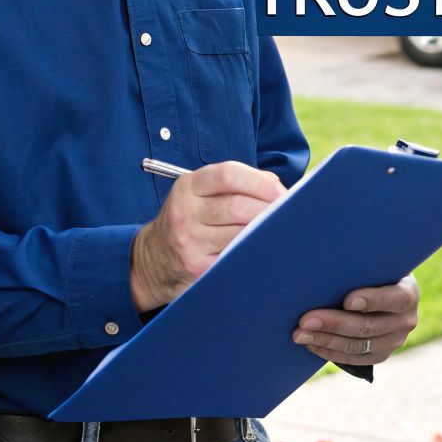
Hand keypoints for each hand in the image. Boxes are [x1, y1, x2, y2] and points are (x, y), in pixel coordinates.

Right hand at [131, 161, 283, 311]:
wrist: (152, 258)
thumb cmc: (191, 219)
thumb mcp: (201, 193)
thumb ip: (236, 184)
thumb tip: (276, 187)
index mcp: (188, 186)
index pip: (227, 174)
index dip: (259, 182)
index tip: (281, 191)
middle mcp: (184, 211)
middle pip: (236, 206)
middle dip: (268, 209)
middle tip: (289, 214)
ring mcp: (188, 240)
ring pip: (237, 233)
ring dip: (263, 231)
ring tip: (280, 230)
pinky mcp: (195, 266)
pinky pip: (232, 257)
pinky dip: (252, 252)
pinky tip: (263, 249)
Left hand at [292, 275, 419, 365]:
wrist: (385, 290)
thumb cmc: (373, 271)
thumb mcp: (376, 265)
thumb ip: (362, 268)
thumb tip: (327, 263)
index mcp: (409, 294)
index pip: (394, 299)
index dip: (372, 300)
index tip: (347, 300)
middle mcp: (406, 321)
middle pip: (368, 326)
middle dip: (334, 323)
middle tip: (305, 320)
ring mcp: (394, 341)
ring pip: (357, 346)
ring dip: (325, 340)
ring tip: (300, 334)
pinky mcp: (381, 355)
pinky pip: (353, 358)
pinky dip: (330, 352)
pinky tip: (311, 343)